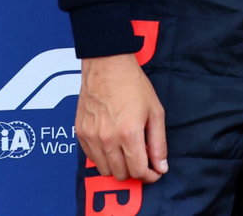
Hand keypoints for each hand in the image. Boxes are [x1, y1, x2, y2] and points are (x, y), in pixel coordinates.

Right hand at [75, 54, 167, 182]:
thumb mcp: (155, 112)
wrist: (107, 67)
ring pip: (104, 169)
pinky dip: (104, 158)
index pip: (138, 170)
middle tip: (143, 162)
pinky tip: (113, 146)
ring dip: (118, 167)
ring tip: (128, 154)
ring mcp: (91, 137)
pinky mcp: (81, 133)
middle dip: (135, 172)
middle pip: (120, 174)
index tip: (155, 173)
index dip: (149, 175)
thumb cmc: (133, 85)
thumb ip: (158, 142)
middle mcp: (107, 139)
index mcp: (128, 133)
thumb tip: (161, 166)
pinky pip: (91, 158)